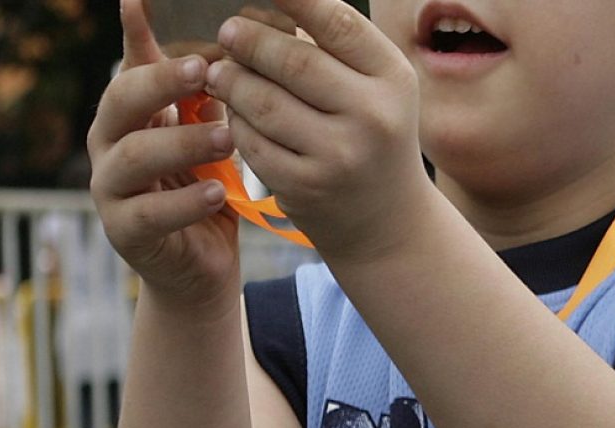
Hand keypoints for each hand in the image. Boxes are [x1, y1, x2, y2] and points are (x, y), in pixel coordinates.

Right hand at [88, 0, 239, 311]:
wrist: (202, 267)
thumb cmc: (208, 190)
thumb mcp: (213, 136)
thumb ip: (215, 96)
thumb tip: (245, 41)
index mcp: (134, 113)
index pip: (132, 63)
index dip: (134, 32)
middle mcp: (112, 143)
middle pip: (121, 100)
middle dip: (161, 82)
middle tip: (205, 69)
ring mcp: (111, 188)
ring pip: (133, 156)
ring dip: (182, 143)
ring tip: (226, 138)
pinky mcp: (125, 231)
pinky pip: (148, 213)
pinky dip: (184, 202)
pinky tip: (217, 192)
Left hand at [205, 0, 434, 260]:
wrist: (388, 221)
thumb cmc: (373, 138)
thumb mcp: (377, 89)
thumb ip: (336, 48)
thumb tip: (263, 8)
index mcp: (393, 79)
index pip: (337, 23)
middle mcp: (372, 116)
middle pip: (293, 61)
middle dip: (250, 41)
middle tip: (227, 32)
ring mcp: (338, 155)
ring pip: (263, 102)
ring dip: (232, 81)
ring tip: (221, 71)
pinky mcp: (305, 186)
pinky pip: (252, 141)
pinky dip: (236, 122)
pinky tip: (236, 114)